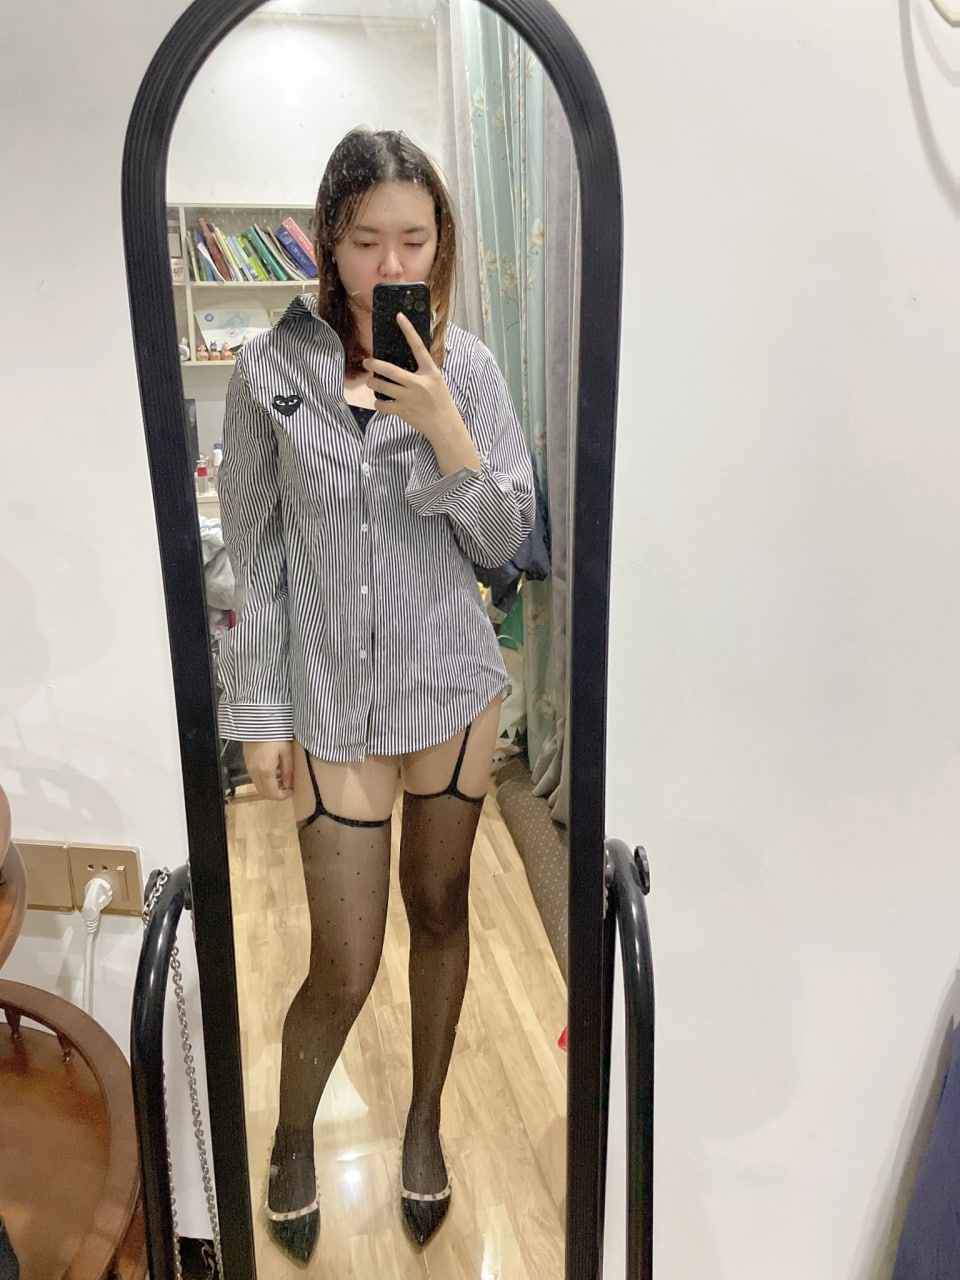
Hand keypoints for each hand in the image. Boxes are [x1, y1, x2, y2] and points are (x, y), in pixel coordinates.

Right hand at [242, 740, 292, 800]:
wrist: (258, 722)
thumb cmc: (276, 735)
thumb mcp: (286, 753)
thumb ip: (287, 771)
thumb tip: (289, 785)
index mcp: (266, 771)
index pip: (272, 793)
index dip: (282, 796)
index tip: (291, 791)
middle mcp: (255, 772)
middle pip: (263, 793)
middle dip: (276, 794)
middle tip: (287, 787)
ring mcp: (249, 768)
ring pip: (258, 786)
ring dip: (269, 787)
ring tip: (281, 778)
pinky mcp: (246, 762)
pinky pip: (255, 778)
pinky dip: (264, 780)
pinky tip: (272, 771)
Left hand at [363, 313, 461, 443]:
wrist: (445, 426)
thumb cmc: (441, 402)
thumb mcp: (436, 381)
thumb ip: (422, 372)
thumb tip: (405, 362)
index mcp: (429, 372)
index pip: (418, 347)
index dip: (408, 330)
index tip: (399, 317)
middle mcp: (418, 383)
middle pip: (389, 370)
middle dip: (373, 365)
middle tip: (366, 362)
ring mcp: (409, 398)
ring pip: (381, 387)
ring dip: (372, 384)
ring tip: (371, 383)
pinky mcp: (403, 411)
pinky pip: (382, 405)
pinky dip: (378, 403)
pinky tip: (380, 402)